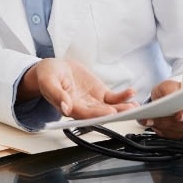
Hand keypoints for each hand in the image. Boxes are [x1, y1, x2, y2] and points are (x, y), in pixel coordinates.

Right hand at [19, 58, 137, 118]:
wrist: (55, 69)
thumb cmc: (48, 75)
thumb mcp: (48, 81)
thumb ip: (56, 94)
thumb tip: (65, 107)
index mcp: (69, 108)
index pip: (84, 114)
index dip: (97, 114)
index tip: (109, 112)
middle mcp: (83, 108)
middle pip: (100, 113)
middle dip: (115, 113)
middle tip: (128, 110)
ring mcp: (93, 102)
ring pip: (110, 108)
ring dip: (122, 108)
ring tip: (134, 105)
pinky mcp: (100, 94)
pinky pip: (113, 98)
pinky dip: (123, 96)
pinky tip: (131, 93)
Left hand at [140, 80, 182, 138]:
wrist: (164, 102)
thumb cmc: (171, 92)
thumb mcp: (168, 85)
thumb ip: (171, 89)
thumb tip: (171, 95)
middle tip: (178, 115)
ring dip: (168, 123)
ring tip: (152, 118)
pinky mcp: (181, 134)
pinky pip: (172, 133)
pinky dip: (159, 127)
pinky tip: (149, 122)